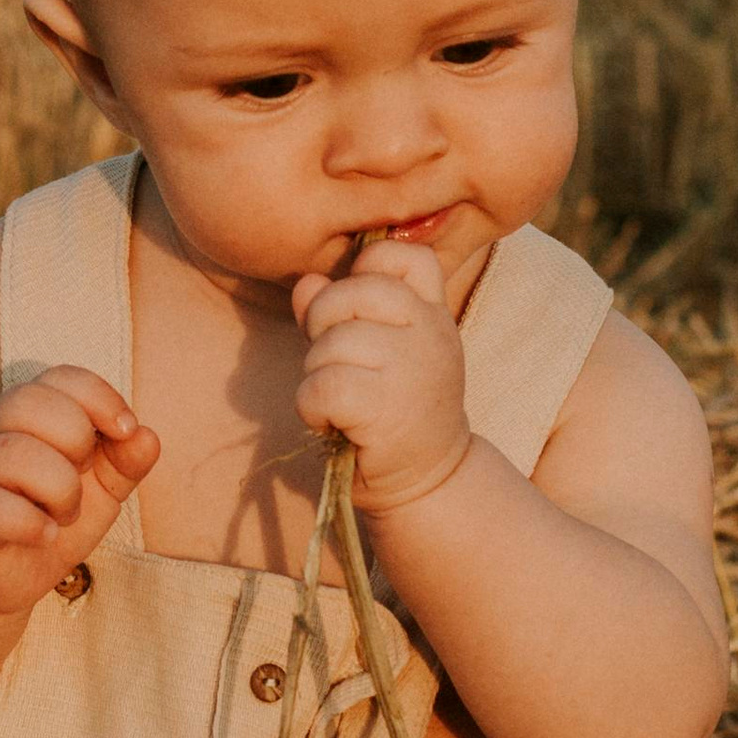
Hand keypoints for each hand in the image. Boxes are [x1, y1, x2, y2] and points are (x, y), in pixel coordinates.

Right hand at [0, 367, 158, 618]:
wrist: (4, 576)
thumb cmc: (51, 516)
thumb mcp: (102, 490)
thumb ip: (126, 462)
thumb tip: (147, 437)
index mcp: (31, 416)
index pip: (60, 377)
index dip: (99, 397)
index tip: (126, 430)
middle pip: (27, 401)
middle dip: (75, 437)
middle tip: (83, 475)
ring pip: (10, 452)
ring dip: (57, 487)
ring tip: (66, 514)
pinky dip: (27, 521)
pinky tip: (47, 534)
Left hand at [290, 237, 472, 514]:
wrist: (428, 482)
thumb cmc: (396, 411)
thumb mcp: (376, 352)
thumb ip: (339, 310)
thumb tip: (306, 283)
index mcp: (431, 312)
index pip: (402, 255)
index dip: (364, 272)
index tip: (358, 314)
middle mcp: (430, 332)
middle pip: (351, 292)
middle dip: (324, 325)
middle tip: (335, 363)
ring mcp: (413, 367)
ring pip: (331, 342)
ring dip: (317, 373)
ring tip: (339, 400)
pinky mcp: (385, 406)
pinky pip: (322, 384)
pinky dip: (311, 405)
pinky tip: (329, 421)